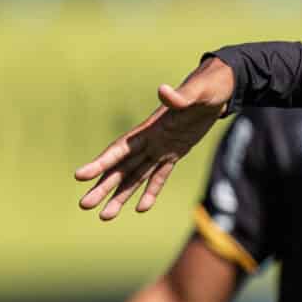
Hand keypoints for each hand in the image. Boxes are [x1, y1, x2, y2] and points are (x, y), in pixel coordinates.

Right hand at [74, 58, 234, 219]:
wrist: (221, 86)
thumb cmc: (208, 85)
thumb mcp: (197, 92)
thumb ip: (180, 97)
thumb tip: (164, 90)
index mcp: (150, 128)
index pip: (120, 149)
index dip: (100, 163)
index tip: (80, 176)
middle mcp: (151, 140)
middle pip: (122, 168)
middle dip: (103, 187)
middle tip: (84, 206)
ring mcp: (162, 146)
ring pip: (136, 175)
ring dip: (121, 195)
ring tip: (105, 216)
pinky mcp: (176, 151)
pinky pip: (160, 174)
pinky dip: (151, 190)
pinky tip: (140, 208)